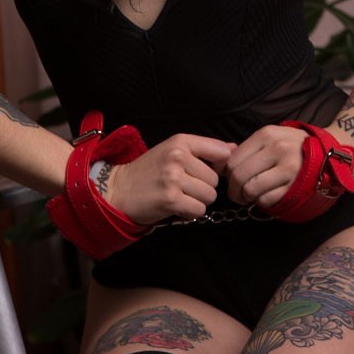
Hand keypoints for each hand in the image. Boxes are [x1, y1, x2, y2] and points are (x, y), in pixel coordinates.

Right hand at [107, 134, 235, 224]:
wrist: (119, 189)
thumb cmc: (149, 170)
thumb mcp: (174, 150)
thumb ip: (204, 149)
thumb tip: (233, 148)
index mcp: (181, 141)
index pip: (220, 151)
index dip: (219, 166)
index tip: (206, 171)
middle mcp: (178, 156)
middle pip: (215, 179)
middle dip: (204, 187)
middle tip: (184, 187)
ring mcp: (174, 178)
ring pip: (209, 195)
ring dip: (198, 201)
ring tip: (180, 196)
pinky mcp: (170, 199)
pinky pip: (198, 210)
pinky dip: (190, 212)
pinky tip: (177, 206)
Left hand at [223, 125, 306, 211]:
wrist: (327, 153)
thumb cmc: (292, 146)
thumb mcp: (271, 138)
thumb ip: (247, 149)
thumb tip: (218, 164)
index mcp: (267, 134)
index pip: (233, 159)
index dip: (226, 174)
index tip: (231, 179)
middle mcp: (277, 149)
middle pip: (239, 176)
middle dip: (233, 190)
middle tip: (237, 194)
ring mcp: (288, 169)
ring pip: (251, 190)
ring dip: (247, 197)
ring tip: (252, 195)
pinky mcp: (296, 186)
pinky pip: (267, 200)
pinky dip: (262, 202)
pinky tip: (268, 195)